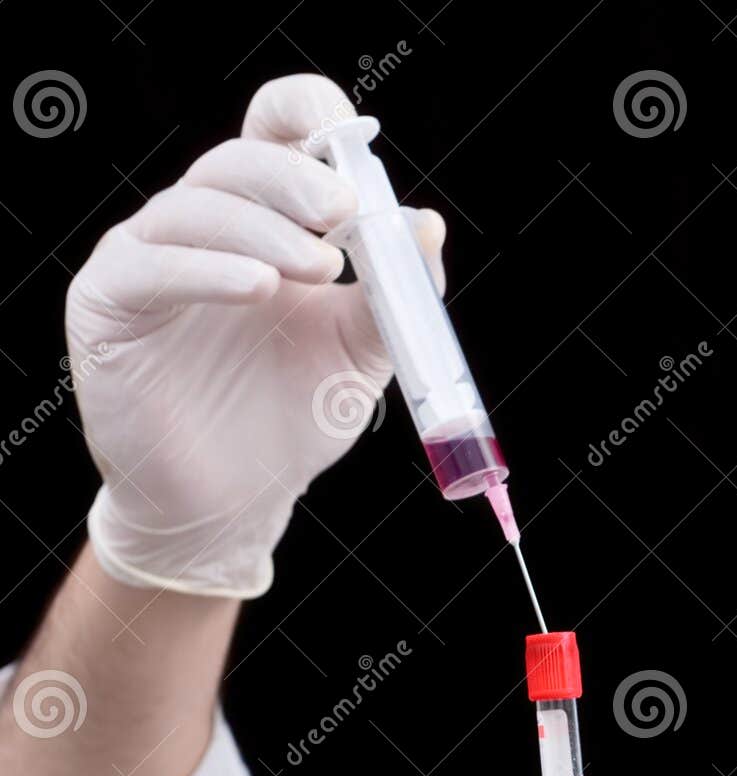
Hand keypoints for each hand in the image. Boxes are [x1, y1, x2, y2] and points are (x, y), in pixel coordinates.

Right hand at [67, 73, 445, 597]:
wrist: (237, 500)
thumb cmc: (293, 416)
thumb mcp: (362, 351)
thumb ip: (395, 293)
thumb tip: (428, 227)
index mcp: (266, 221)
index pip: (274, 132)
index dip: (306, 113)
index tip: (350, 138)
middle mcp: (203, 227)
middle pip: (238, 160)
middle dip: (296, 178)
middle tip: (345, 214)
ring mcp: (149, 259)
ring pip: (196, 207)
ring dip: (263, 228)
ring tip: (319, 269)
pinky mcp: (108, 304)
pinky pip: (150, 266)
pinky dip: (207, 269)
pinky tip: (258, 288)